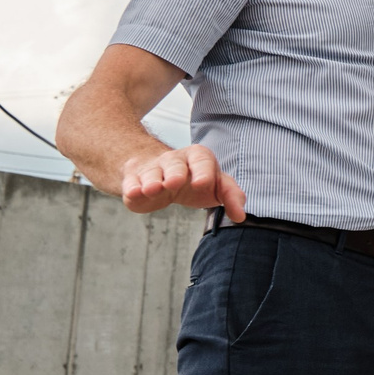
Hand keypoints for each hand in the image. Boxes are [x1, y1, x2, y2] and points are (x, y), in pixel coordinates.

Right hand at [120, 144, 246, 220]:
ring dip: (152, 180)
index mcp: (198, 158)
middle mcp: (175, 161)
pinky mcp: (134, 179)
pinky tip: (133, 193)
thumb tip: (241, 216)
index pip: (203, 160)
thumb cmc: (194, 181)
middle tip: (175, 183)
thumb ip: (231, 196)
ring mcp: (153, 169)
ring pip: (152, 172)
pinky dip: (132, 187)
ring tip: (153, 189)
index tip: (203, 184)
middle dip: (175, 172)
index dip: (203, 171)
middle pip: (175, 163)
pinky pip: (132, 181)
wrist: (160, 175)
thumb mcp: (215, 186)